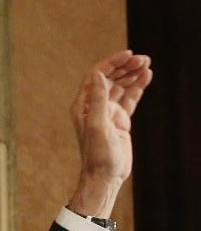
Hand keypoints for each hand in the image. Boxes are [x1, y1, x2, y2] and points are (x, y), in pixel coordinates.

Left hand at [68, 50, 152, 216]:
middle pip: (109, 78)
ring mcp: (108, 112)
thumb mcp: (98, 125)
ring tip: (147, 64)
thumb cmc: (98, 154)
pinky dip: (138, 86)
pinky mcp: (120, 120)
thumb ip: (97, 100)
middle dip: (125, 66)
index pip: (96, 76)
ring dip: (132, 74)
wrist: (105, 175)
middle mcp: (94, 106)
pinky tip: (147, 76)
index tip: (129, 54)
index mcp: (83, 106)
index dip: (111, 63)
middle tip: (143, 59)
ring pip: (121, 86)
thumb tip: (97, 75)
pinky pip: (129, 98)